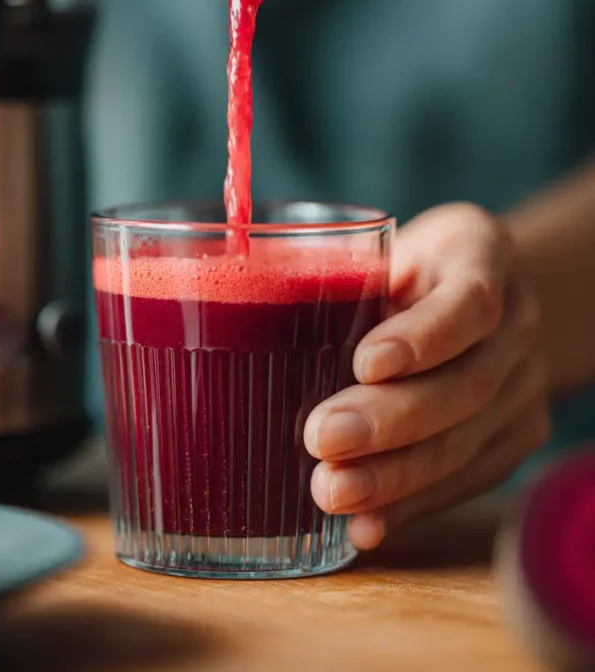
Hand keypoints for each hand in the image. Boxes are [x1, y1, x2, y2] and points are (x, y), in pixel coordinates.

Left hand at [304, 203, 549, 549]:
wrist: (472, 296)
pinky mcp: (516, 436)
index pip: (469, 300)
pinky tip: (365, 525)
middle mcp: (518, 321)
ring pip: (467, 440)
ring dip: (396, 475)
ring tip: (332, 491)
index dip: (423, 337)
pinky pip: (467, 480)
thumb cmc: (400, 265)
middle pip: (468, 382)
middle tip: (322, 438)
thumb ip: (337, 274)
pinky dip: (411, 505)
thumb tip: (248, 300)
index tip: (364, 363)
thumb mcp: (377, 247)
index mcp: (481, 252)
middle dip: (392, 419)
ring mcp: (525, 384)